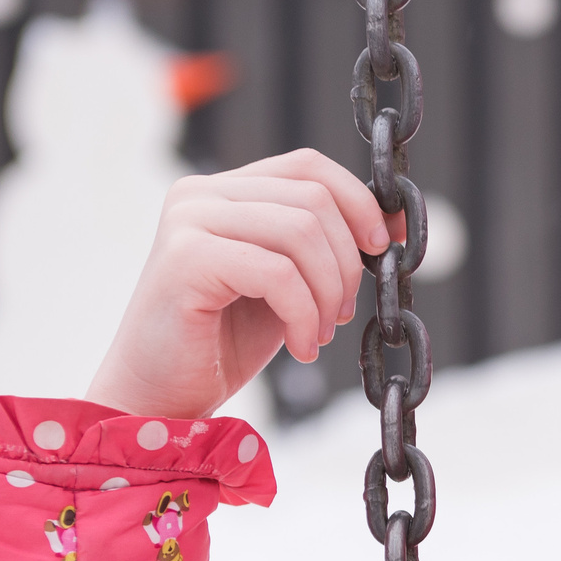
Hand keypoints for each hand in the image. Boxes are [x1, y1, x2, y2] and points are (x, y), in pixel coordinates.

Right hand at [87, 150, 397, 419]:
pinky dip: (304, 315)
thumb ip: (328, 244)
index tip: (384, 248)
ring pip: (301, 232)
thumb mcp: (291, 282)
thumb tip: (399, 221)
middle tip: (340, 313)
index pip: (309, 166)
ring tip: (319, 333)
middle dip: (346, 262)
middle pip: (313, 200)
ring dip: (328, 292)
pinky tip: (302, 348)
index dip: (359, 201)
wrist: (160, 394)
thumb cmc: (225, 340)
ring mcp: (188, 220)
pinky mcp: (185, 258)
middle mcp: (200, 193)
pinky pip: (278, 273)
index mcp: (224, 189)